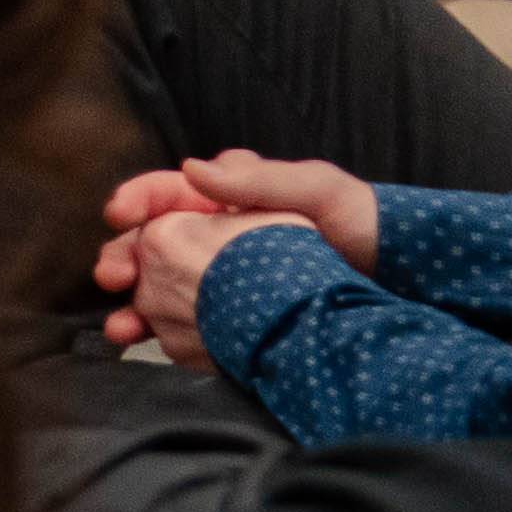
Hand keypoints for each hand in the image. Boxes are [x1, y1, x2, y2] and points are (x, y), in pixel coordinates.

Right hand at [93, 154, 373, 369]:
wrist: (401, 275)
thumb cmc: (359, 220)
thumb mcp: (315, 189)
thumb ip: (257, 179)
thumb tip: (192, 169)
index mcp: (228, 194)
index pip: (167, 190)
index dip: (136, 201)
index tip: (118, 217)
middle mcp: (216, 231)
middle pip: (153, 241)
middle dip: (124, 258)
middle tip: (110, 277)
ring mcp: (223, 274)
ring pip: (163, 283)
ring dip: (135, 303)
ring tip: (120, 326)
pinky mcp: (235, 311)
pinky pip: (188, 317)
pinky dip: (162, 330)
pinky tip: (148, 342)